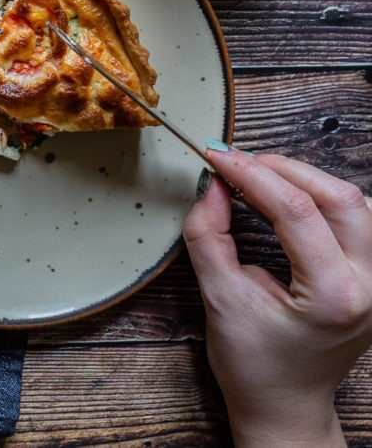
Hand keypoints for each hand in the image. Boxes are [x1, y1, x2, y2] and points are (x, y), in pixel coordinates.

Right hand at [183, 148, 371, 446]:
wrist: (284, 403)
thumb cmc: (255, 365)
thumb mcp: (219, 300)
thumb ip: (209, 237)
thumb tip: (212, 189)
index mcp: (334, 297)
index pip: (296, 211)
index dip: (252, 175)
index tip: (219, 160)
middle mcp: (371, 287)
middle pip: (339, 197)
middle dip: (282, 169)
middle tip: (238, 163)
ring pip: (358, 202)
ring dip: (308, 180)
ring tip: (262, 176)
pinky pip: (363, 220)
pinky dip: (327, 198)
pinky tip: (294, 197)